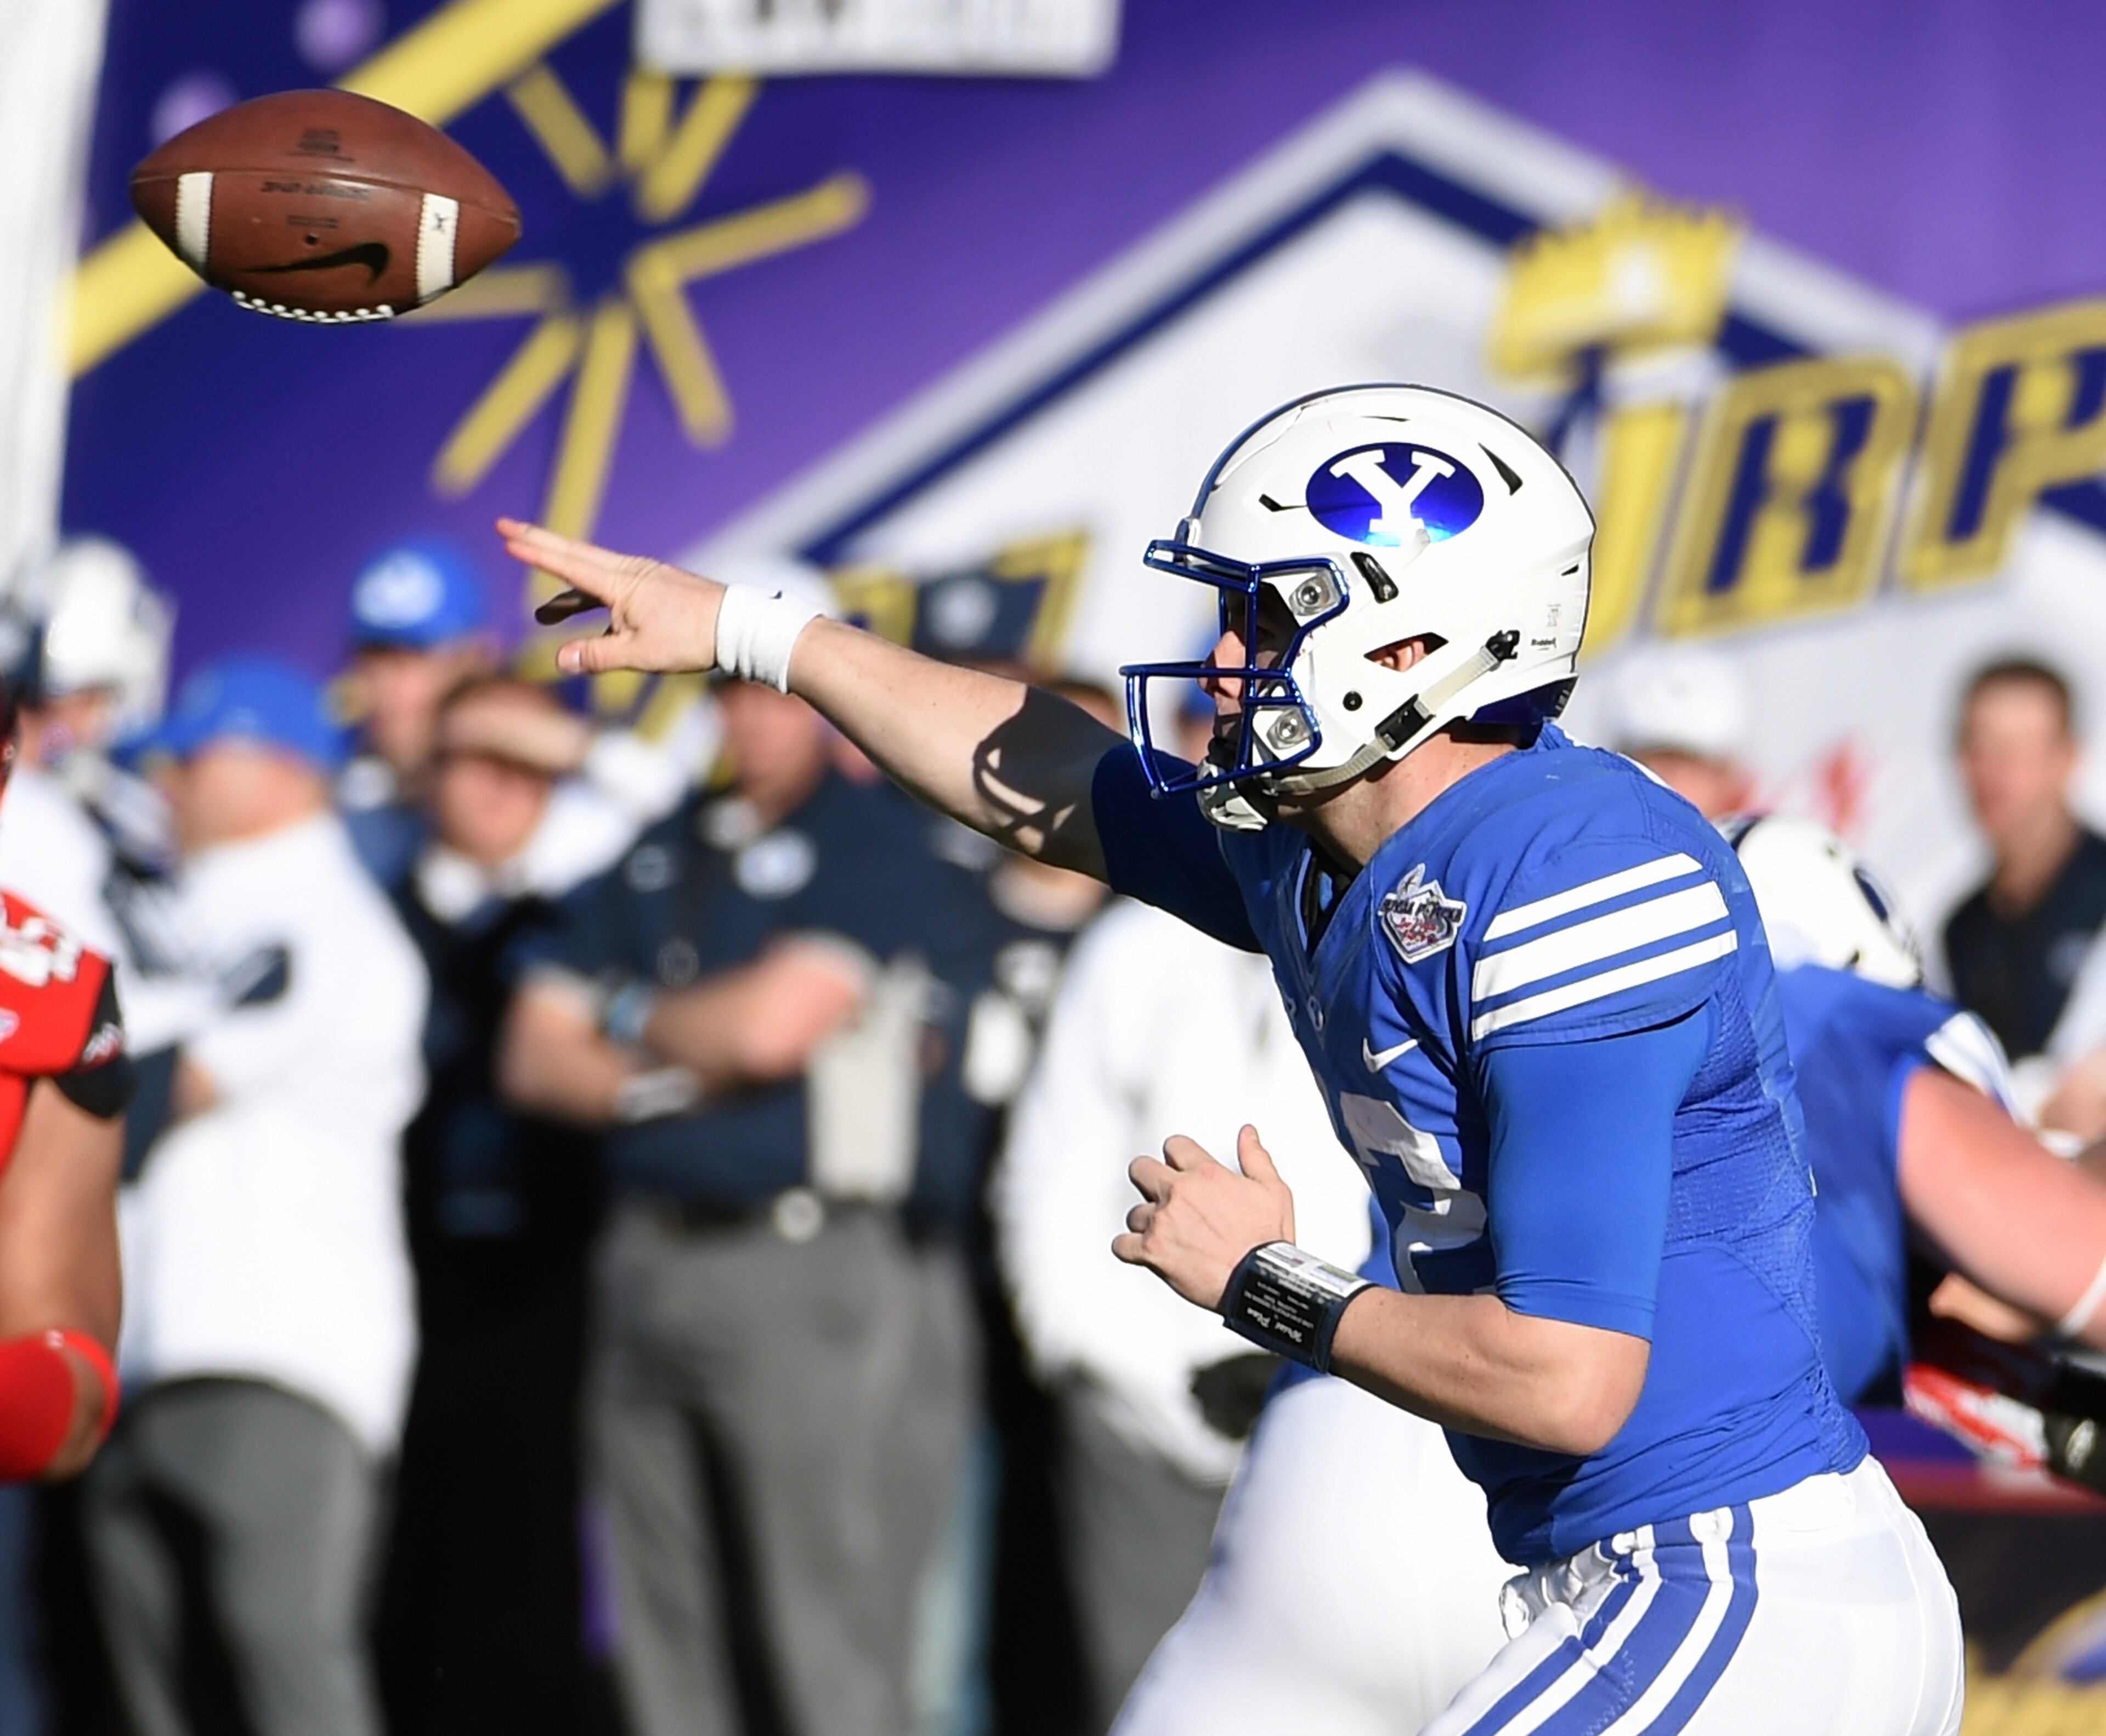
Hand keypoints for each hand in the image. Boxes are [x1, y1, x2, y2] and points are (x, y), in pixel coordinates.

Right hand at [497, 519, 723, 677]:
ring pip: (592, 575)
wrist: (737, 625)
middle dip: (538, 543)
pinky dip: (593, 596)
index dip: (535, 551)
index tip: (507, 536)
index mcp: (620, 583)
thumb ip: (597, 655)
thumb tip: (558, 660)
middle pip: (574, 554)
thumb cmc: (690, 639)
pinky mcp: (655, 587)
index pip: (567, 563)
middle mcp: (628, 572)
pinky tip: (593, 617)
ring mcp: (643, 577)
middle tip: (506, 527)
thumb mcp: (639, 654)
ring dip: (565, 588)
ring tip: (543, 615)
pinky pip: (613, 586)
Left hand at [1112, 1125, 1295, 1311]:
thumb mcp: (1273, 1190)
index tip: (1178, 1165)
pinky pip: (1121, 1245)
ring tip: (1163, 1232)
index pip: (1174, 1146)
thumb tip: (1248, 1134)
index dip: (1176, 1155)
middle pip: (1140, 1169)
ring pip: (1134, 1211)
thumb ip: (1255, 1157)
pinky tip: (1140, 1251)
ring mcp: (1162, 1222)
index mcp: (1205, 1174)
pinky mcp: (1152, 1251)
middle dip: (1148, 1178)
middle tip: (1159, 1192)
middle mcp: (1178, 1193)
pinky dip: (1128, 1249)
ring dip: (1145, 1221)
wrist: (1259, 1281)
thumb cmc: (1267, 1241)